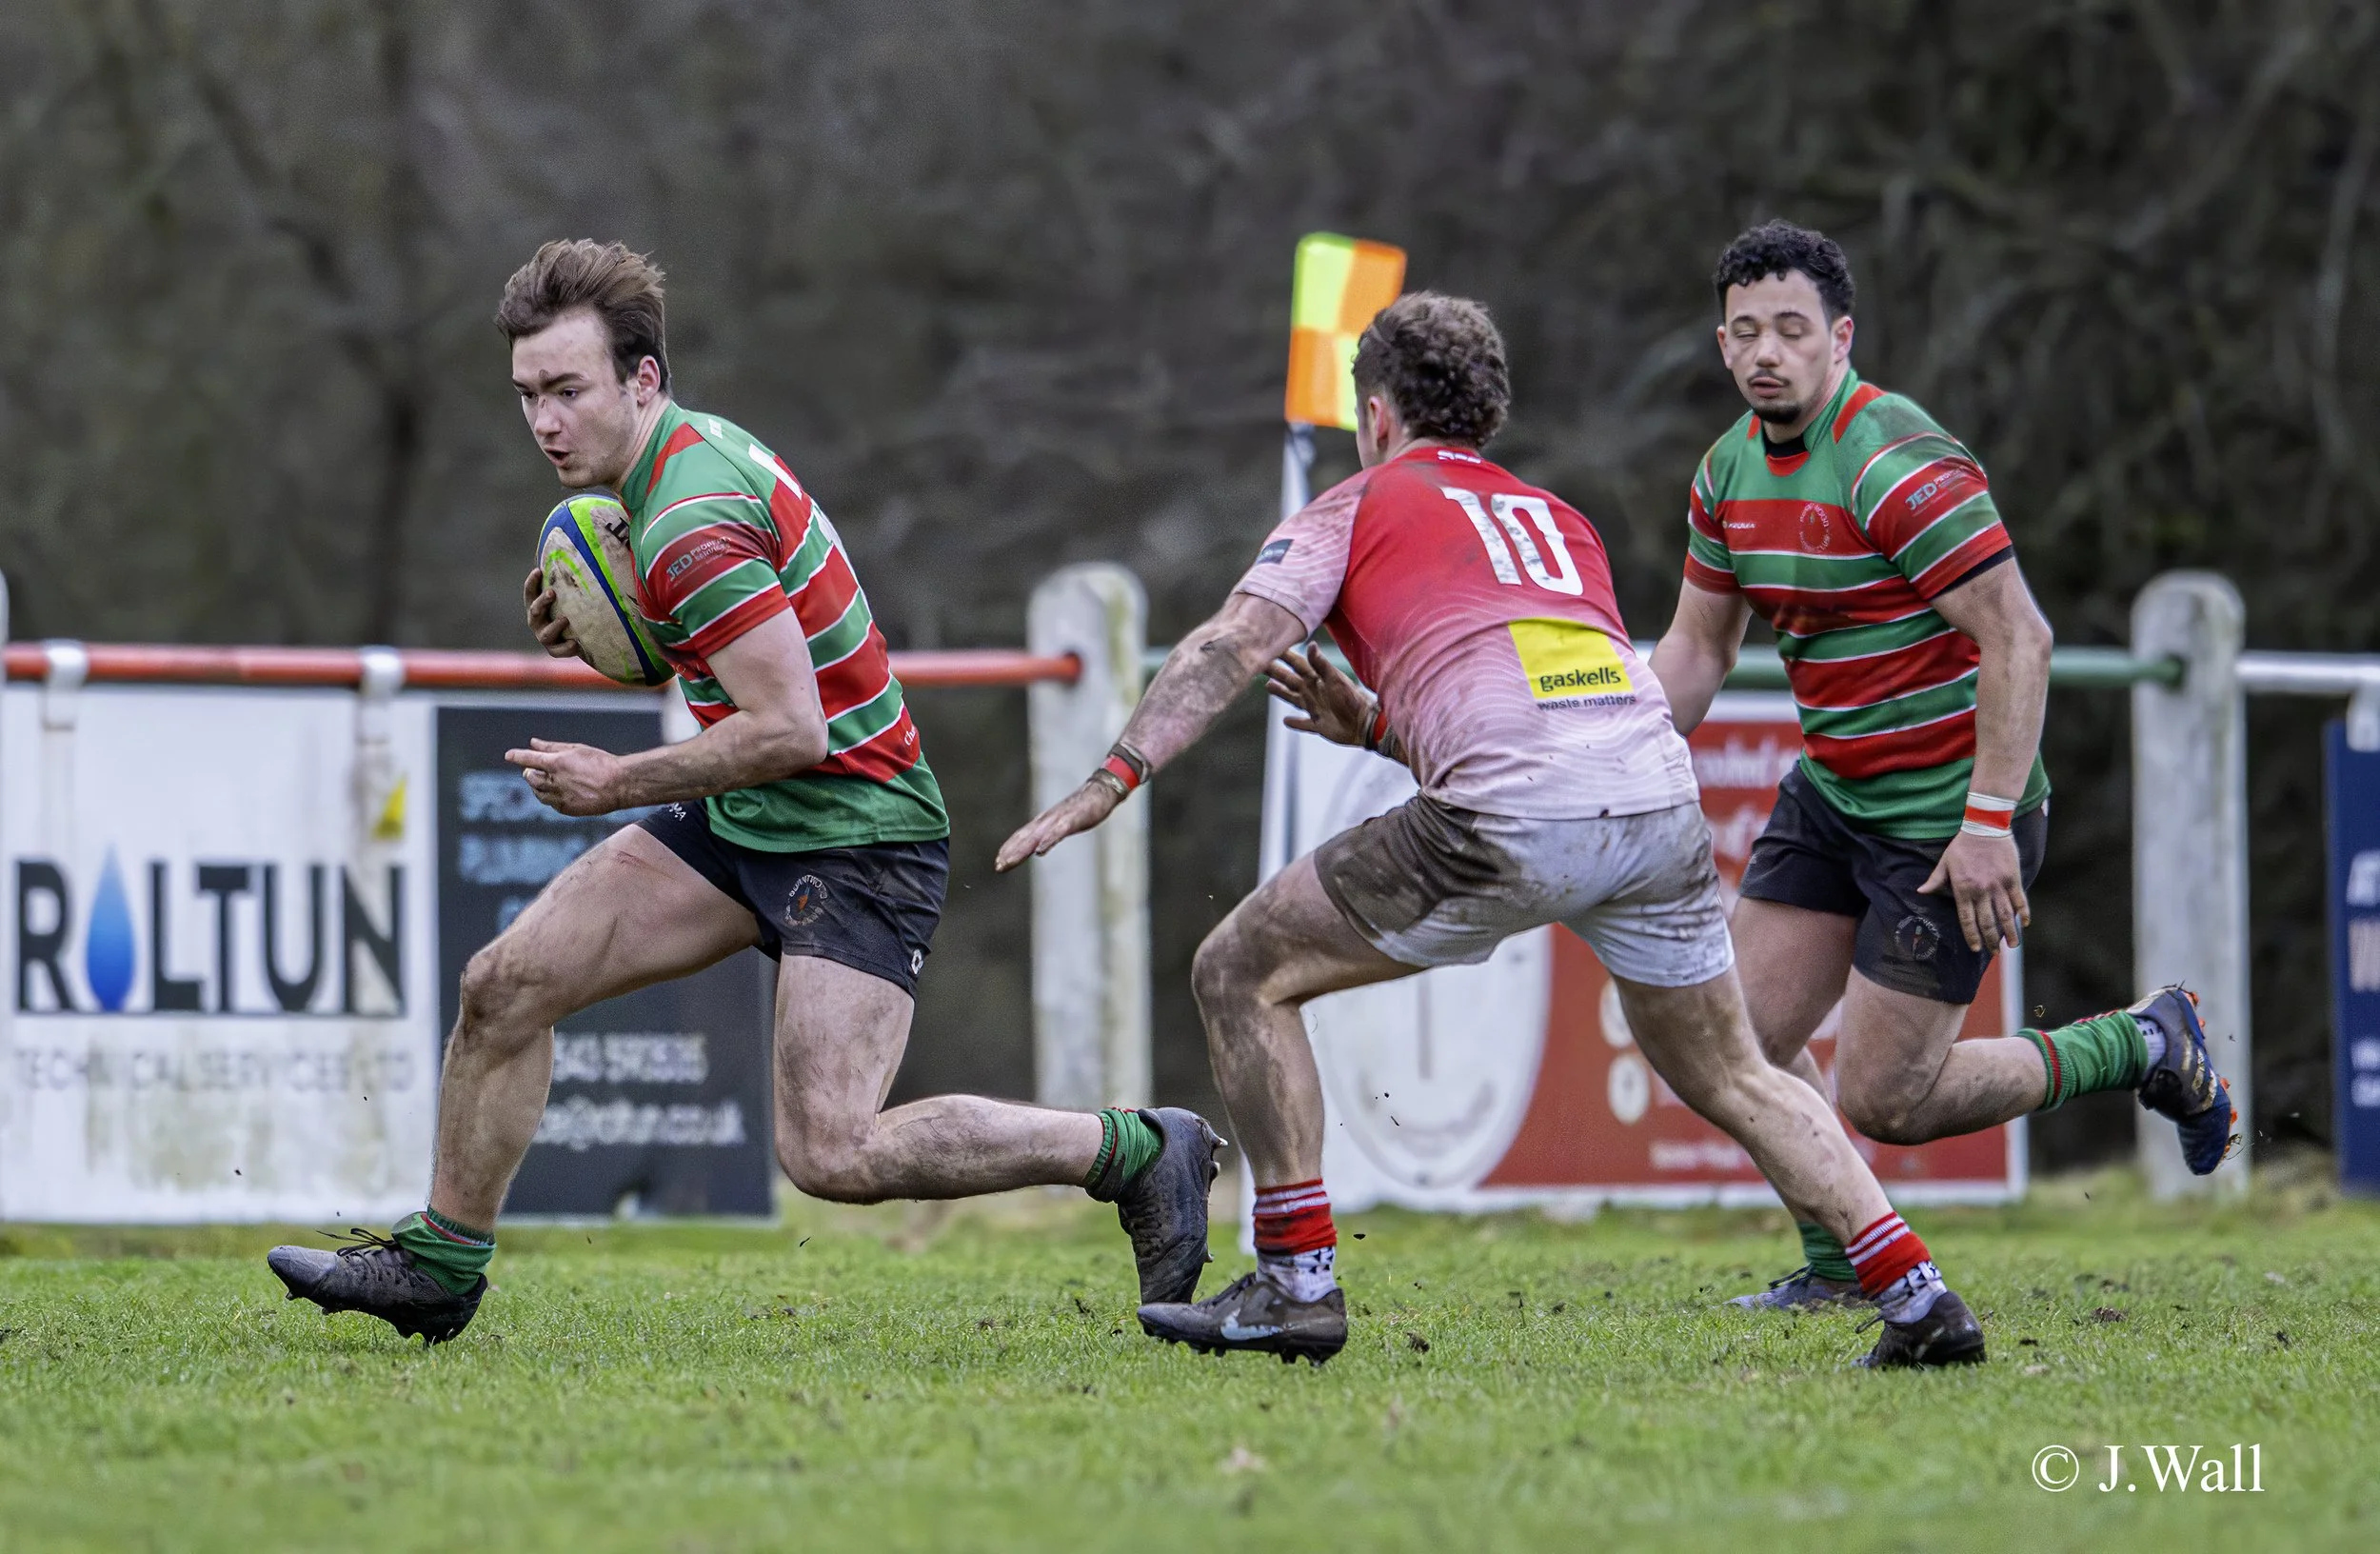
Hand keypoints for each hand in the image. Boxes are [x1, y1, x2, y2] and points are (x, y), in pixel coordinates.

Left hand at [506, 738, 624, 815]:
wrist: (620, 785)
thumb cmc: (601, 763)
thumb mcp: (576, 749)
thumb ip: (552, 747)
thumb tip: (533, 743)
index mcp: (557, 763)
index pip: (529, 759)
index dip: (517, 756)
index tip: (509, 755)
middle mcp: (555, 781)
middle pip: (531, 778)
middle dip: (529, 773)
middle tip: (533, 770)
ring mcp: (560, 797)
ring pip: (539, 793)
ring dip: (537, 786)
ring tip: (546, 781)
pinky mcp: (567, 809)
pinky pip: (551, 803)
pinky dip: (551, 797)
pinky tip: (560, 791)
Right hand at [523, 567, 582, 660]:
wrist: (575, 638)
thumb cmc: (570, 609)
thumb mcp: (568, 596)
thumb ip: (569, 581)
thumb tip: (582, 554)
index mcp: (536, 606)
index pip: (530, 592)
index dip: (532, 582)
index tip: (538, 570)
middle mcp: (536, 621)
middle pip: (534, 611)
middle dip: (542, 601)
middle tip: (552, 593)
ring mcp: (544, 636)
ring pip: (545, 633)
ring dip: (554, 626)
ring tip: (565, 619)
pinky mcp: (554, 650)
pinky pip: (558, 651)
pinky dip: (566, 648)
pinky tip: (575, 643)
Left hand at [993, 780, 1123, 871]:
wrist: (1100, 790)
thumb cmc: (1082, 808)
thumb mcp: (1063, 823)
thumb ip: (1049, 833)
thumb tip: (1037, 847)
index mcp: (1044, 822)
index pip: (1022, 836)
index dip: (1009, 849)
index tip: (998, 863)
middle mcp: (1047, 820)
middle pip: (1024, 838)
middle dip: (1010, 852)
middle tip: (998, 866)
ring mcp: (1059, 819)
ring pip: (1036, 836)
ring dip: (1022, 849)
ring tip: (1010, 861)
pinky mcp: (1072, 819)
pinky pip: (1058, 832)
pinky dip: (1047, 841)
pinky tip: (1040, 851)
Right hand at [1265, 645, 1373, 745]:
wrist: (1365, 724)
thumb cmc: (1351, 699)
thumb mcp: (1334, 679)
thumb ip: (1321, 664)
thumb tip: (1311, 644)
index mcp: (1317, 679)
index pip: (1297, 664)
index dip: (1285, 656)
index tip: (1272, 645)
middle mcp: (1314, 692)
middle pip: (1290, 680)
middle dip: (1276, 672)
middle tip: (1260, 663)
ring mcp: (1315, 709)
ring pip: (1293, 699)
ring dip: (1281, 693)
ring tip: (1267, 686)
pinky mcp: (1318, 725)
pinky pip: (1303, 724)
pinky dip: (1295, 723)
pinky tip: (1286, 721)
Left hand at [1919, 829, 2028, 950]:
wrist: (1985, 827)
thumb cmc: (1962, 846)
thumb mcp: (1945, 862)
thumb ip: (1935, 880)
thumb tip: (1921, 892)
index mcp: (1963, 889)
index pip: (1967, 920)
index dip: (1972, 936)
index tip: (1976, 948)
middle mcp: (1981, 891)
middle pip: (1987, 922)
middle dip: (1991, 940)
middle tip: (1995, 953)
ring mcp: (1998, 885)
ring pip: (2005, 915)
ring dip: (2010, 932)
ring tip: (2013, 946)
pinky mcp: (2012, 878)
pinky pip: (2019, 900)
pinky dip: (2023, 912)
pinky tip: (2025, 923)